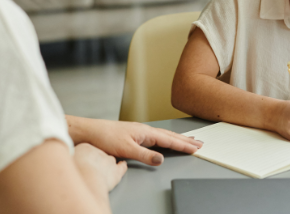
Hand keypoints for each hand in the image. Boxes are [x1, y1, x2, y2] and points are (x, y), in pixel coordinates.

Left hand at [70, 117, 202, 165]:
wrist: (90, 131)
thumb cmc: (105, 137)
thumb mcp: (126, 149)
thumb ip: (145, 155)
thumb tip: (161, 159)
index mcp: (145, 132)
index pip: (169, 139)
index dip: (183, 145)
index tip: (196, 148)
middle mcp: (144, 130)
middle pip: (170, 135)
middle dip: (185, 140)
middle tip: (200, 144)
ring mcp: (140, 131)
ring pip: (164, 134)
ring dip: (177, 138)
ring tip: (189, 140)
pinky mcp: (134, 134)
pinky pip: (156, 136)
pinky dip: (166, 138)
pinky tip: (166, 139)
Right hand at [73, 143, 127, 191]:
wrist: (88, 180)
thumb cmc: (76, 173)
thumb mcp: (67, 162)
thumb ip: (70, 159)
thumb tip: (68, 160)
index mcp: (86, 147)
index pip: (87, 150)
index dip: (85, 157)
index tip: (82, 160)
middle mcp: (99, 151)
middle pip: (99, 155)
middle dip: (95, 161)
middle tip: (89, 169)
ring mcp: (109, 161)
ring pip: (110, 161)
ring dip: (107, 166)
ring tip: (100, 173)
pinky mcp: (117, 171)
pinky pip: (122, 167)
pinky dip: (122, 167)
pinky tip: (121, 166)